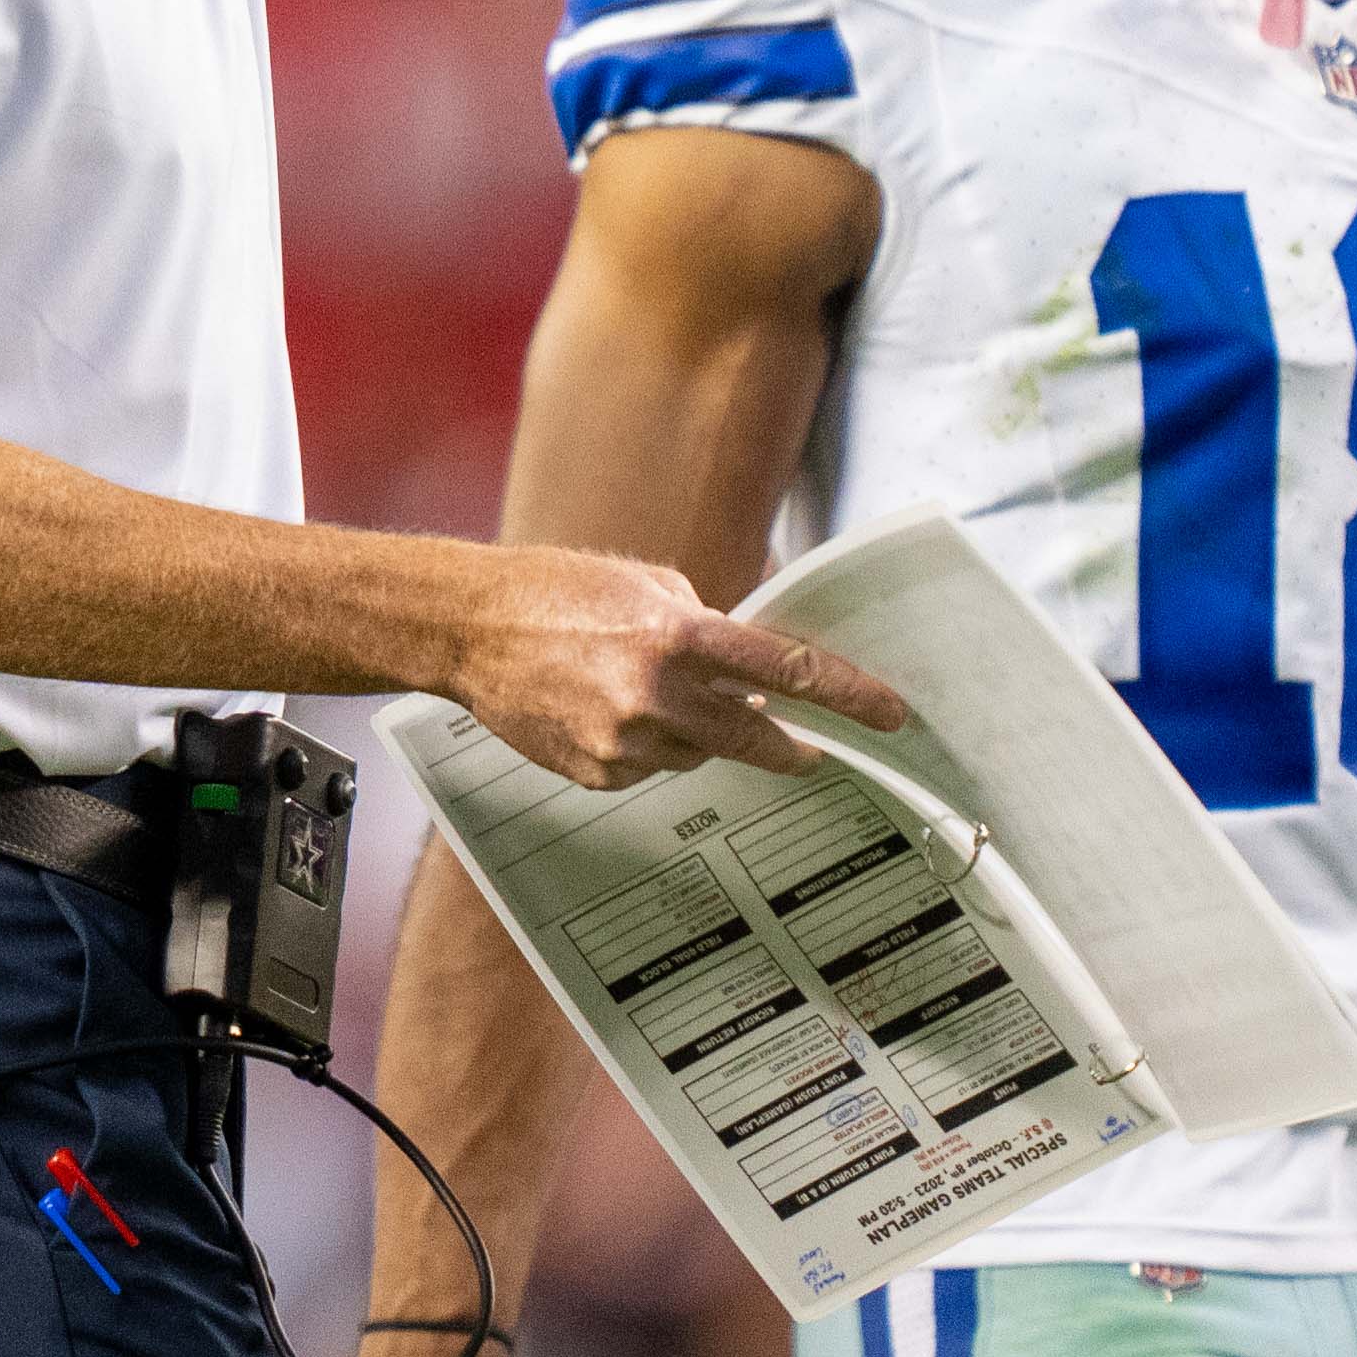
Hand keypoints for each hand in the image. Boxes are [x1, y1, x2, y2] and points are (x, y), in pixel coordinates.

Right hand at [442, 544, 909, 788]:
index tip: (887, 714)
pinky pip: (648, 769)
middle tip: (809, 749)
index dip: (847, 696)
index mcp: (678, 634)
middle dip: (788, 746)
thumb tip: (750, 668)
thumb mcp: (644, 584)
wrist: (469, 627)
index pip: (787, 671)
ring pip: (697, 754)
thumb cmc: (556, 589)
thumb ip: (704, 625)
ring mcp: (624, 741)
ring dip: (697, 732)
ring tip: (645, 693)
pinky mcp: (594, 772)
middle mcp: (656, 693)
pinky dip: (646, 746)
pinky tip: (606, 711)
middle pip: (756, 738)